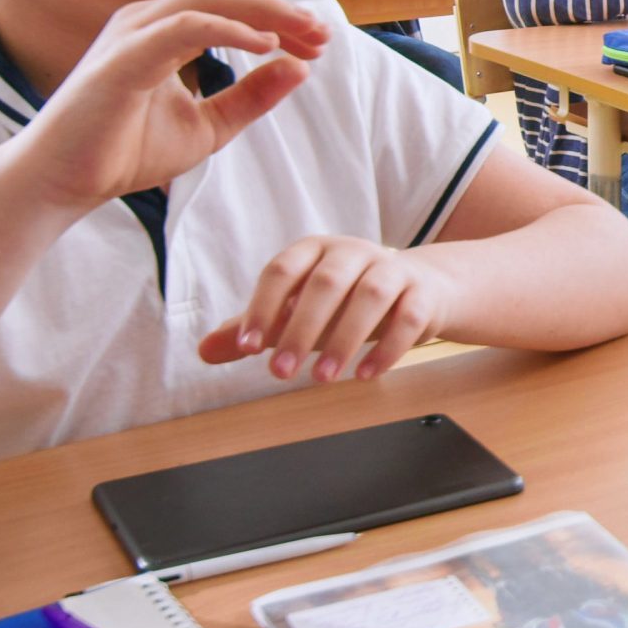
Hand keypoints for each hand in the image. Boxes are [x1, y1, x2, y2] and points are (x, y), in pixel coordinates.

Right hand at [7, 0, 329, 211]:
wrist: (63, 183)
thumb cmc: (122, 151)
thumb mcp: (207, 126)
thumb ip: (250, 98)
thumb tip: (299, 70)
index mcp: (164, 32)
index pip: (231, 8)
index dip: (279, 19)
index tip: (318, 42)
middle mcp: (147, 22)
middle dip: (279, 10)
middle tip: (322, 34)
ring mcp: (132, 34)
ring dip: (262, 13)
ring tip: (303, 34)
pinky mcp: (124, 57)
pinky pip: (183, 27)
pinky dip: (227, 29)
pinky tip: (263, 46)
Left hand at [199, 236, 439, 382]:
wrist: (420, 288)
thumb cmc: (346, 301)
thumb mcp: (297, 311)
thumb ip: (254, 328)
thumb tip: (205, 350)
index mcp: (315, 250)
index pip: (282, 270)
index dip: (263, 307)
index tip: (247, 346)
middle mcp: (353, 252)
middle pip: (326, 283)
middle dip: (300, 330)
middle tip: (280, 372)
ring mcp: (392, 269)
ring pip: (370, 296)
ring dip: (344, 339)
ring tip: (322, 377)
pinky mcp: (422, 293)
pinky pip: (408, 317)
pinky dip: (387, 348)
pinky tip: (365, 373)